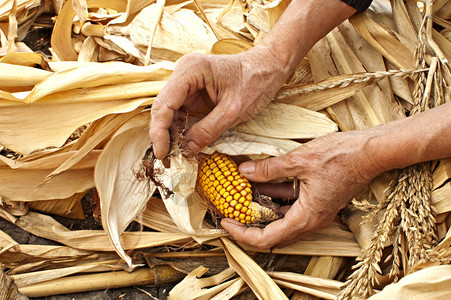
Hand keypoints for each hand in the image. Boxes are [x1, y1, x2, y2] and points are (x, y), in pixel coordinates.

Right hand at [149, 48, 288, 158]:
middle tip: (168, 161)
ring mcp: (187, 82)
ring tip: (176, 157)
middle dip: (164, 136)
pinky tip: (184, 146)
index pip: (164, 104)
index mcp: (190, 70)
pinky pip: (181, 113)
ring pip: (170, 113)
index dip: (159, 132)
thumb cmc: (256, 81)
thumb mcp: (233, 110)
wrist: (269, 67)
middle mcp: (183, 73)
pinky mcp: (193, 91)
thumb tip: (186, 151)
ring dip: (171, 135)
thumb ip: (208, 131)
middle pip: (163, 109)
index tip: (162, 155)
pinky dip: (181, 130)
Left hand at [221, 130, 382, 248]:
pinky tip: (261, 182)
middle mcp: (311, 220)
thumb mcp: (299, 160)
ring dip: (261, 209)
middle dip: (249, 224)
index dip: (242, 234)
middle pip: (273, 233)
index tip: (225, 223)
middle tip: (229, 213)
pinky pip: (292, 205)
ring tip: (239, 195)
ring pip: (282, 218)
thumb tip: (243, 172)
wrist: (372, 151)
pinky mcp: (319, 200)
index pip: (267, 238)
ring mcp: (316, 211)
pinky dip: (275, 197)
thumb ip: (268, 169)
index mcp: (306, 217)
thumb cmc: (342, 156)